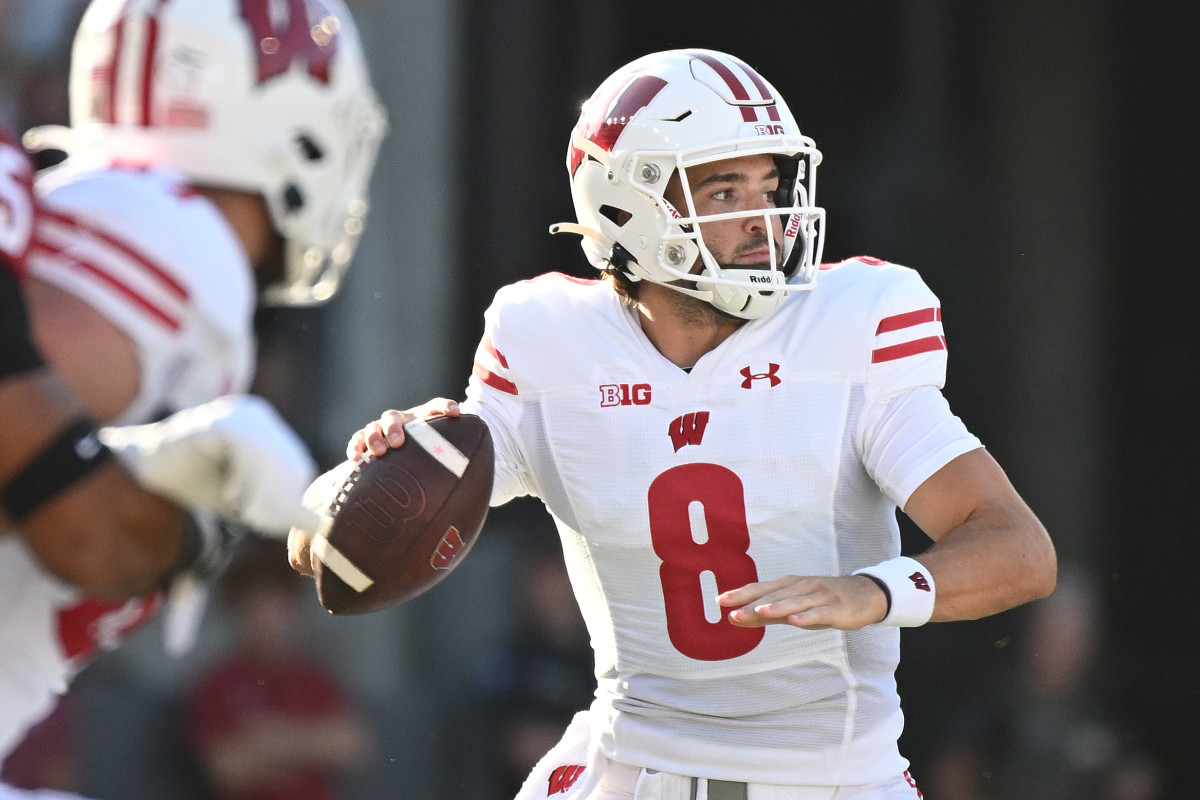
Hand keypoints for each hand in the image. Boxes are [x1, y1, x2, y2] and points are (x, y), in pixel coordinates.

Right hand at [98, 395, 319, 536]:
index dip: (289, 500)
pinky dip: (246, 481)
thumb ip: (278, 509)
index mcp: (268, 429)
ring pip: (273, 460)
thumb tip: (317, 526)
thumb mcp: (243, 501)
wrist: (142, 474)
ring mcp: (238, 414)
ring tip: (243, 511)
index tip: (268, 525)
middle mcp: (256, 415)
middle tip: (259, 523)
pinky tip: (230, 495)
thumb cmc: (194, 485)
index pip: (298, 466)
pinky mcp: (219, 422)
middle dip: (279, 500)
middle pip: (291, 463)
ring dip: (263, 494)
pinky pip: (249, 452)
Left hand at [287, 398, 460, 577]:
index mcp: (377, 448)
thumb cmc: (412, 487)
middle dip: (374, 436)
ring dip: (396, 426)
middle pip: (375, 426)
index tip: (356, 458)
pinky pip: (437, 408)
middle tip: (380, 452)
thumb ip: (374, 506)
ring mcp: (411, 423)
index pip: (361, 440)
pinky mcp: (433, 417)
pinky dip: (444, 407)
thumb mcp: (392, 497)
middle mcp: (391, 434)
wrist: (443, 465)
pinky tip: (455, 412)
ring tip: (401, 440)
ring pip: (398, 417)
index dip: (356, 445)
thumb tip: (339, 529)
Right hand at [347, 398, 460, 459]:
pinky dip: (355, 446)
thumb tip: (474, 469)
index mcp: (421, 420)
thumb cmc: (427, 458)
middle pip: (393, 417)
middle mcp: (400, 422)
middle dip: (394, 428)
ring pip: (373, 427)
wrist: (404, 463)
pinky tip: (356, 458)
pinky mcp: (365, 442)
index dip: (444, 407)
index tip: (455, 412)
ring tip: (378, 452)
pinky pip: (357, 440)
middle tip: (398, 443)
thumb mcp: (441, 455)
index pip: (434, 408)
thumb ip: (455, 456)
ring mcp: (381, 431)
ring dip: (374, 437)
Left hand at [717, 574, 888, 630]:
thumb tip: (735, 618)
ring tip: (757, 612)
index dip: (740, 594)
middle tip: (731, 611)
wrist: (865, 595)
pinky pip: (819, 613)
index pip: (761, 589)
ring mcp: (819, 597)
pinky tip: (795, 621)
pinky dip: (806, 617)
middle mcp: (802, 587)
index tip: (720, 601)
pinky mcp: (835, 609)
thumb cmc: (823, 601)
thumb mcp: (793, 607)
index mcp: (790, 585)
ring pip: (794, 602)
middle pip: (774, 595)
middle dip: (751, 603)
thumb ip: (765, 615)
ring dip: (775, 607)